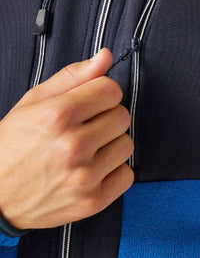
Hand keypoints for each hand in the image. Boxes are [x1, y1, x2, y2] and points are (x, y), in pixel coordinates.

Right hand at [0, 48, 133, 230]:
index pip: (111, 90)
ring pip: (127, 144)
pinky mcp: (93, 201)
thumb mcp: (34, 103)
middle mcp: (73, 145)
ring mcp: (84, 175)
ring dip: (111, 145)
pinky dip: (114, 171)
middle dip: (106, 118)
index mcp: (58, 115)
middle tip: (85, 129)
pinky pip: (127, 175)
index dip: (101, 94)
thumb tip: (106, 56)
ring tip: (88, 150)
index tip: (91, 103)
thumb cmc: (13, 146)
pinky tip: (93, 170)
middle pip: (122, 116)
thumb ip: (73, 77)